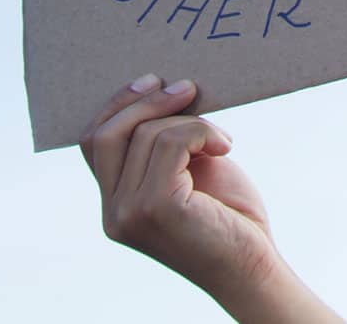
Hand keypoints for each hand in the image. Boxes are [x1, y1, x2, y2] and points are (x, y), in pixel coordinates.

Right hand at [82, 75, 279, 306]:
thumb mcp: (189, 170)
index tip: (152, 81)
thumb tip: (164, 88)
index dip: (118, 105)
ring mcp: (130, 213)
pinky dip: (202, 132)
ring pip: (146, 134)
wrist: (252, 265)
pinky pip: (172, 143)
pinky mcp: (156, 207)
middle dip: (145, 101)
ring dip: (190, 121)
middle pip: (105, 134)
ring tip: (220, 136)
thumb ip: (165, 143)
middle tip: (187, 87)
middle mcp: (113, 213)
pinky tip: (225, 145)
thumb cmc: (227, 216)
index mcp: (114, 205)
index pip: (94, 143)